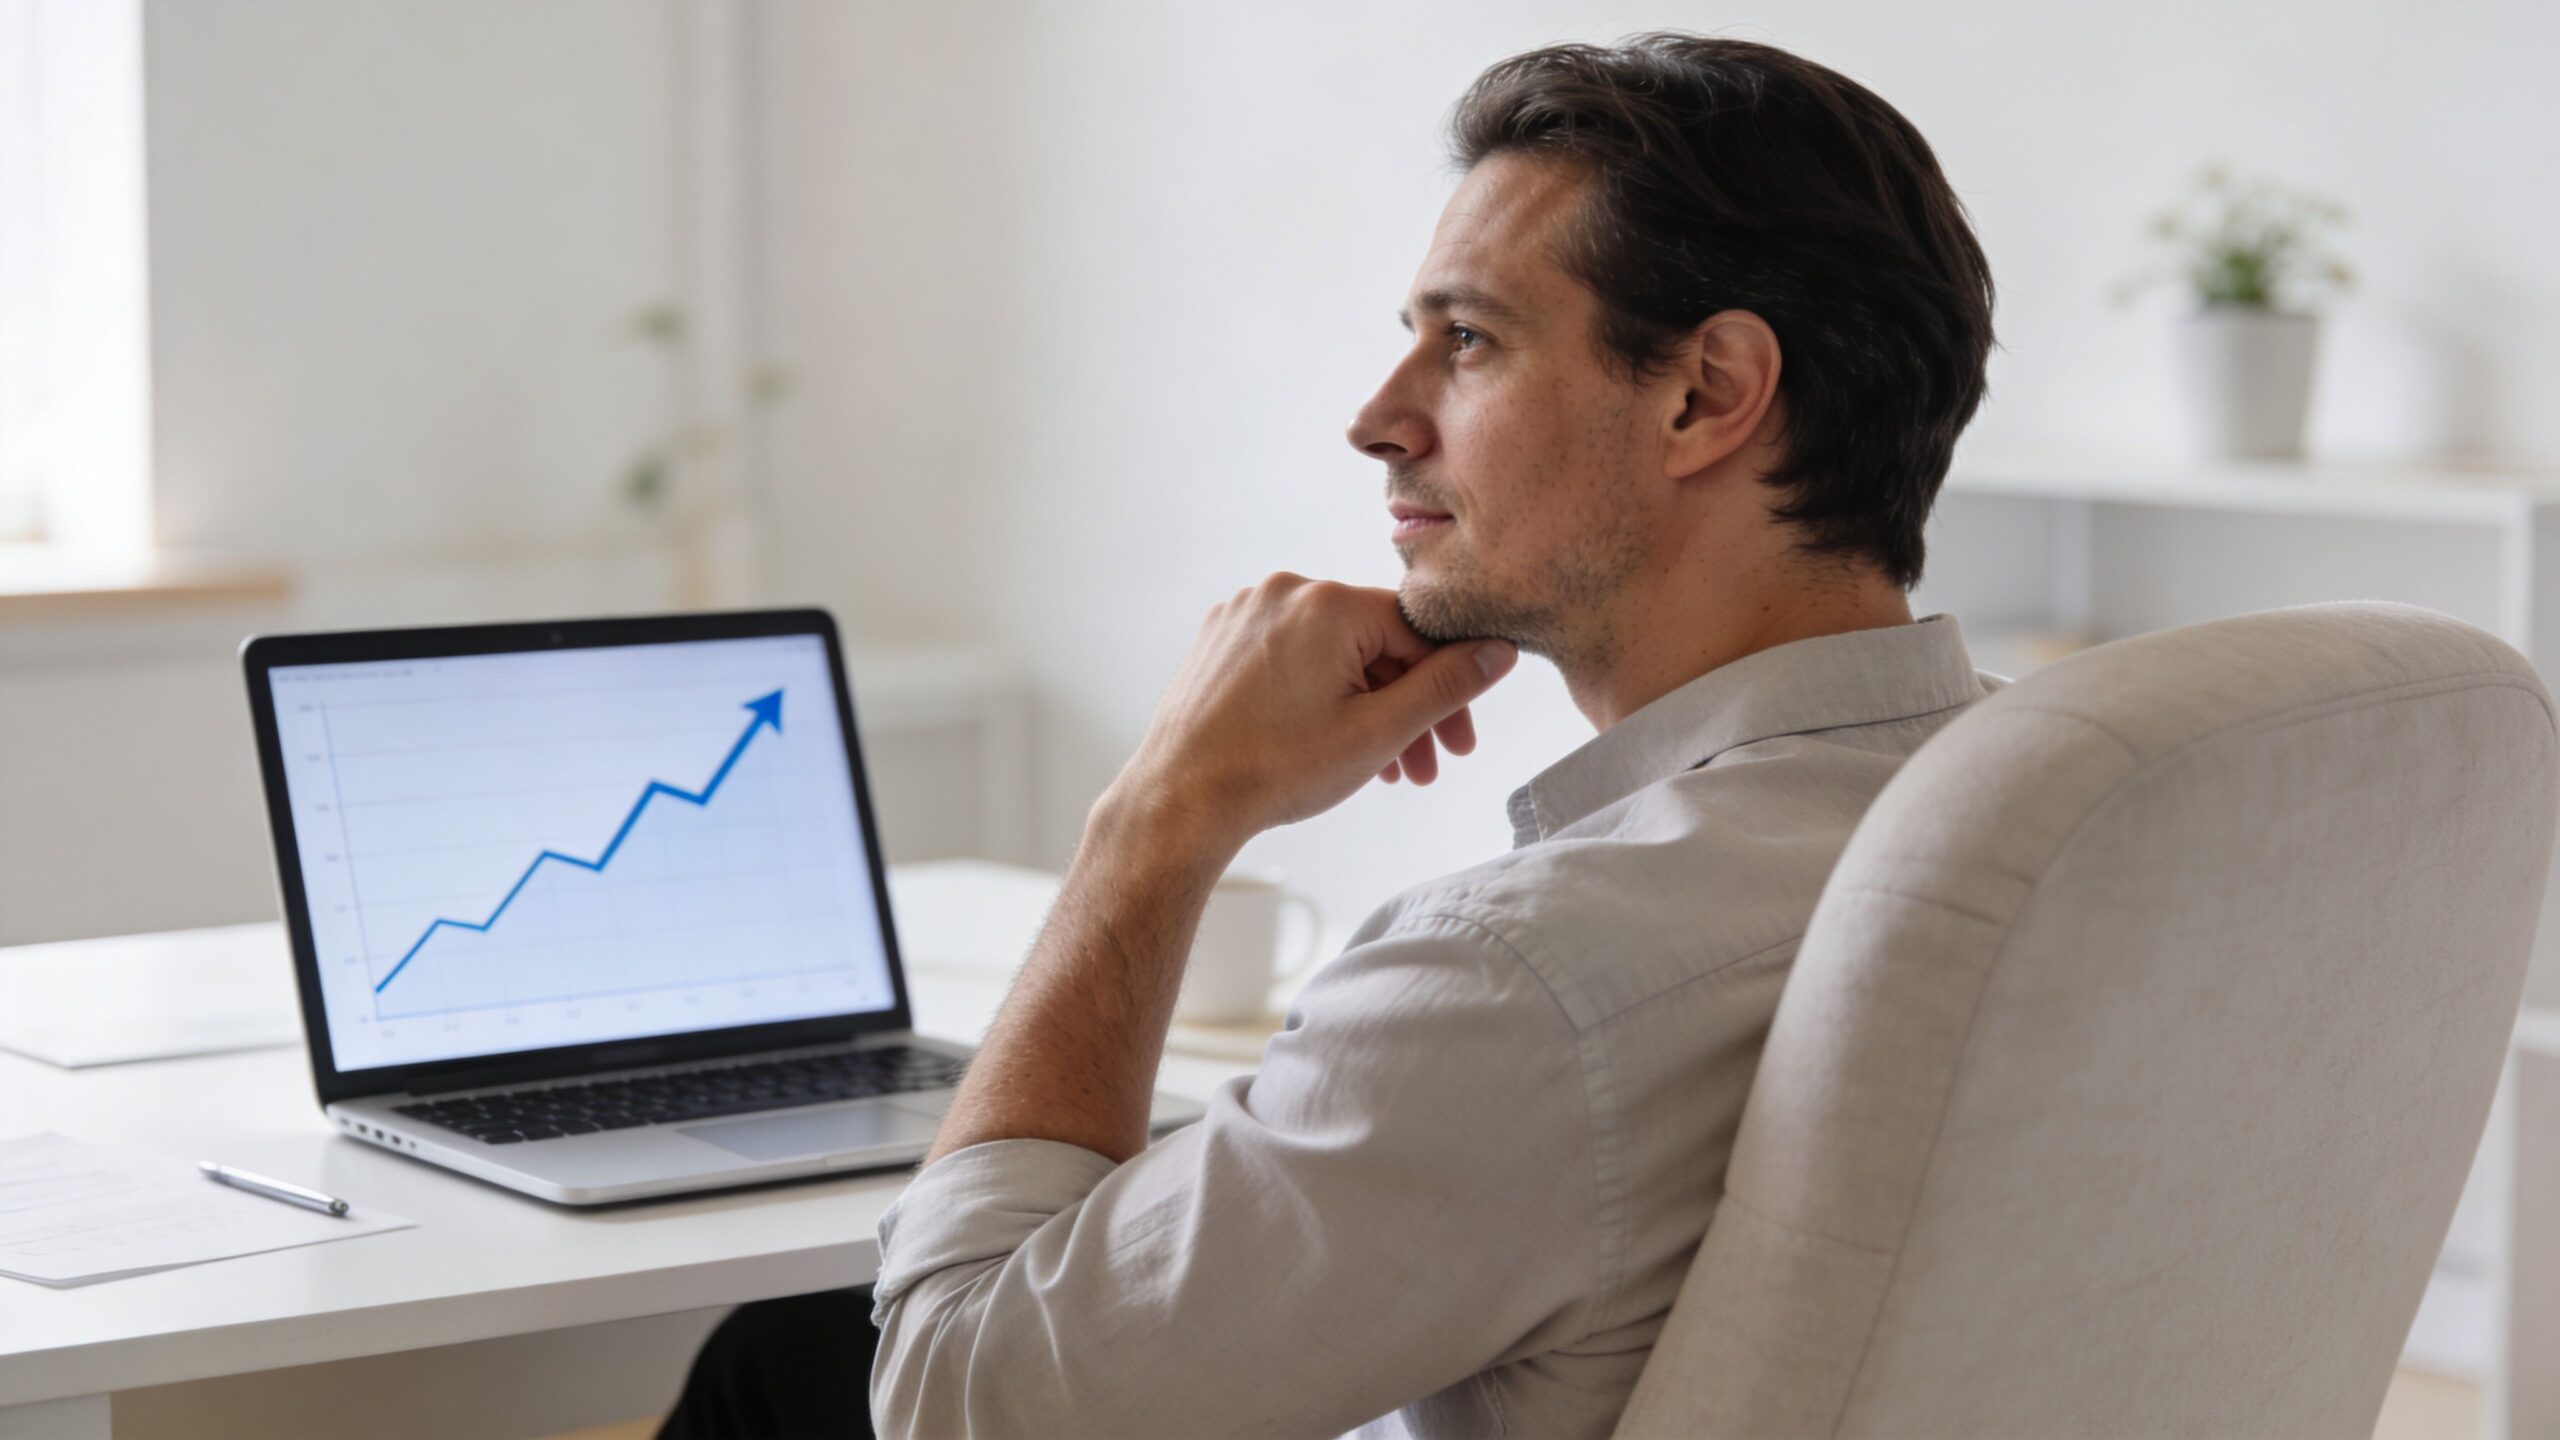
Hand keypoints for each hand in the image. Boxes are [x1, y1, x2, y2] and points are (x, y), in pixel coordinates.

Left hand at [1098, 573, 1518, 853]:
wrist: (1180, 800)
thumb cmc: (1274, 770)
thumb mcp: (1379, 732)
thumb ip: (1446, 688)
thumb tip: (1497, 652)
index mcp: (1328, 603)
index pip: (1417, 632)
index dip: (1449, 689)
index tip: (1461, 739)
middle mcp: (1285, 591)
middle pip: (1375, 644)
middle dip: (1407, 708)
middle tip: (1428, 766)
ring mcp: (1247, 613)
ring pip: (1334, 654)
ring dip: (1366, 708)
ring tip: (1382, 769)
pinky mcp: (1222, 638)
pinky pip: (1292, 657)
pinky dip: (1321, 695)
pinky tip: (1331, 744)